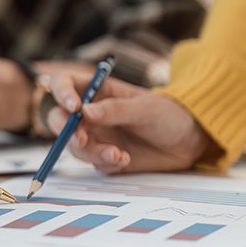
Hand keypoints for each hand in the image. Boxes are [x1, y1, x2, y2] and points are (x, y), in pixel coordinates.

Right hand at [46, 73, 210, 172]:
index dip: (61, 93)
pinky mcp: (104, 157)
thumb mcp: (144, 108)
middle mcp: (90, 113)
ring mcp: (96, 136)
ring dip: (91, 152)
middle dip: (65, 131)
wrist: (187, 142)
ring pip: (74, 146)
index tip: (74, 107)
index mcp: (97, 90)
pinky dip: (105, 163)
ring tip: (118, 154)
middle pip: (58, 118)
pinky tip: (125, 159)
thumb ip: (114, 110)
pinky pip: (93, 163)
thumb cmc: (168, 114)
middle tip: (81, 140)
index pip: (64, 84)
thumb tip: (84, 111)